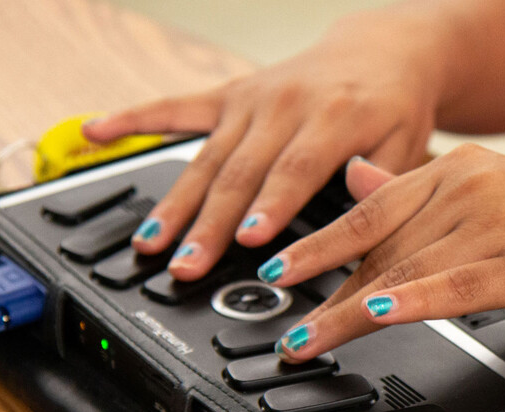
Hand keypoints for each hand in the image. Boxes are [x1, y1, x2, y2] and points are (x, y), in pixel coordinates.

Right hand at [82, 14, 445, 279]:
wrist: (382, 52)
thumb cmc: (394, 109)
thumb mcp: (408, 148)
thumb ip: (381, 182)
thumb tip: (359, 211)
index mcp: (335, 118)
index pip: (296, 169)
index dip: (270, 207)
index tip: (247, 241)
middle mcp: (285, 104)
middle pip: (239, 172)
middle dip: (209, 224)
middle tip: (186, 266)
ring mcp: (251, 99)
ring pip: (205, 156)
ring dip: (174, 203)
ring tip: (148, 242)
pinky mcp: (228, 95)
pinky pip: (176, 107)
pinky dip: (134, 119)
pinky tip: (96, 132)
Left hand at [261, 144, 504, 361]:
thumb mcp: (499, 200)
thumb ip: (422, 193)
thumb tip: (358, 176)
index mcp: (465, 168)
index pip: (373, 207)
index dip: (318, 242)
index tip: (276, 270)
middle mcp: (476, 185)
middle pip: (379, 241)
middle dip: (318, 283)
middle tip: (277, 320)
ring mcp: (501, 222)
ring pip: (405, 270)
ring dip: (346, 312)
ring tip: (306, 343)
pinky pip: (453, 286)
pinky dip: (407, 303)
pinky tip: (372, 318)